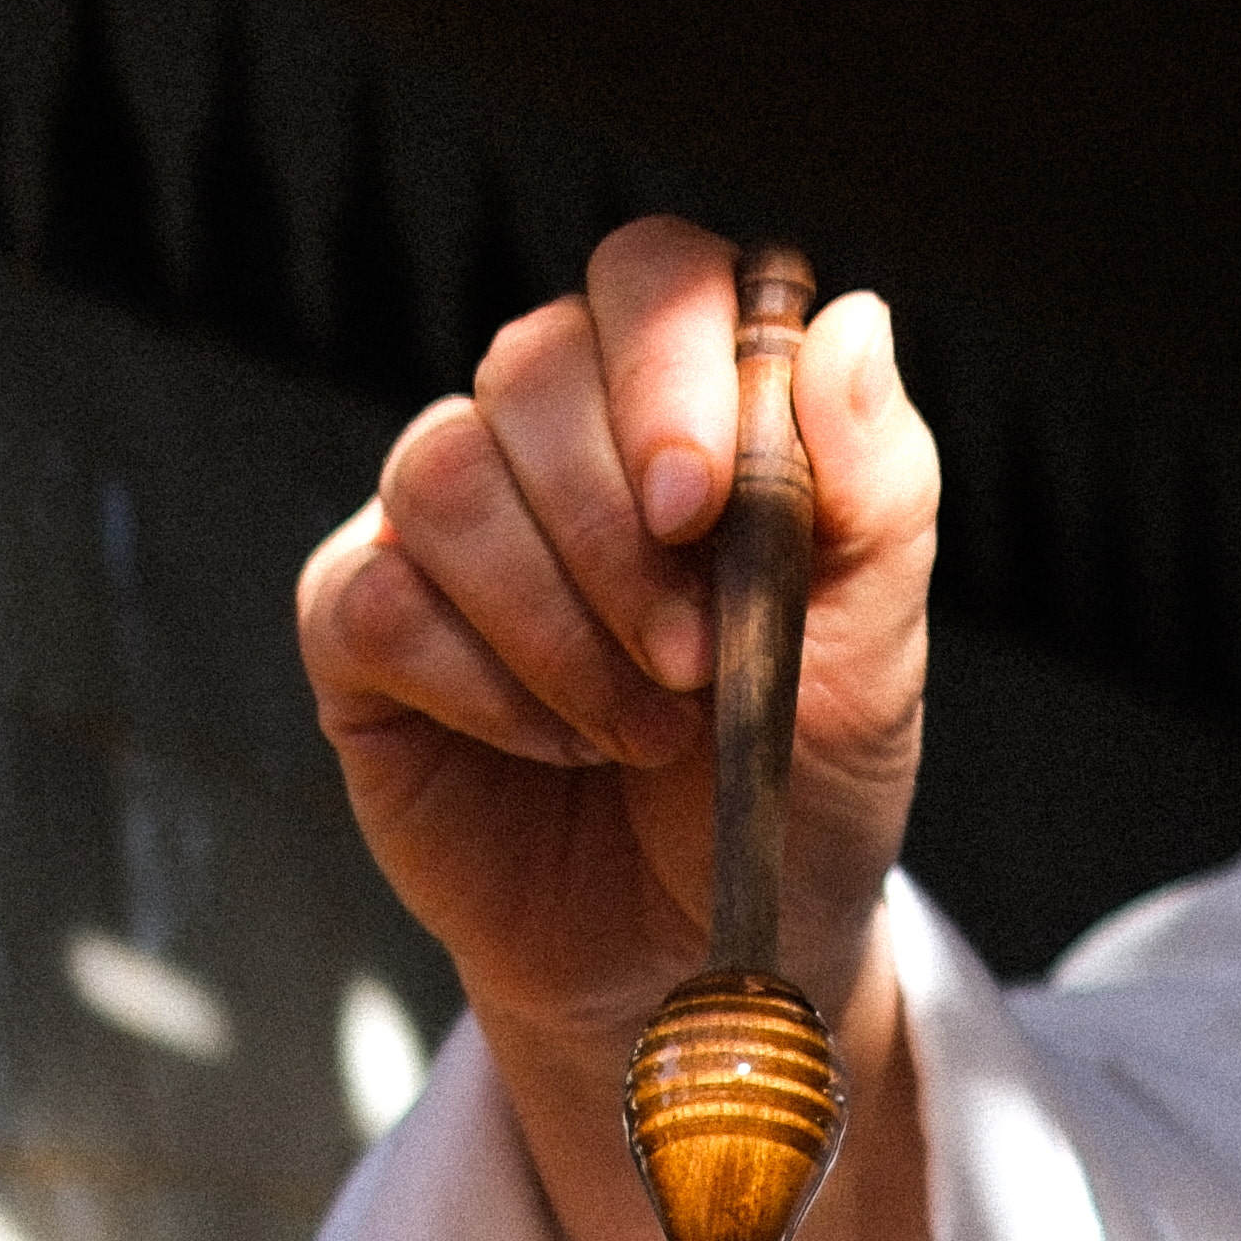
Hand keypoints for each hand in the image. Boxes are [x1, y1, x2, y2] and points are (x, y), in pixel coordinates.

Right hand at [298, 219, 941, 1240]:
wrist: (697, 964)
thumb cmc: (787, 796)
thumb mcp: (871, 659)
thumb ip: (876, 491)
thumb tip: (847, 319)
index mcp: (688, 405)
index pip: (653, 277)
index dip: (664, 363)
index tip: (699, 506)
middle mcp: (558, 438)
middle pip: (529, 363)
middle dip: (612, 534)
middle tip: (693, 673)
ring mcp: (451, 526)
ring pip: (445, 475)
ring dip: (554, 624)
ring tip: (633, 733)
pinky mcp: (365, 625)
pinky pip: (376, 595)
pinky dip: (477, 683)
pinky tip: (548, 749)